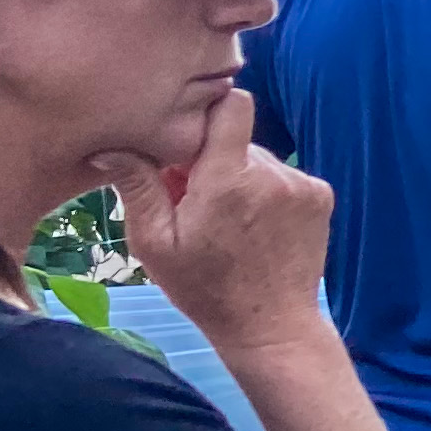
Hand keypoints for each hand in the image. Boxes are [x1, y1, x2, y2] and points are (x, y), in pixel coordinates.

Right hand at [95, 86, 332, 357]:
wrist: (271, 325)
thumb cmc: (204, 288)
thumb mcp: (155, 243)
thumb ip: (137, 187)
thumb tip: (109, 148)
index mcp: (228, 181)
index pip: (230, 105)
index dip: (207, 111)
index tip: (185, 136)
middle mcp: (272, 175)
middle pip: (236, 137)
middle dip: (211, 159)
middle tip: (192, 199)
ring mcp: (302, 184)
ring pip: (259, 158)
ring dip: (238, 176)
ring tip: (224, 219)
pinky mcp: (321, 196)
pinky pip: (284, 176)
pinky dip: (266, 191)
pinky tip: (253, 225)